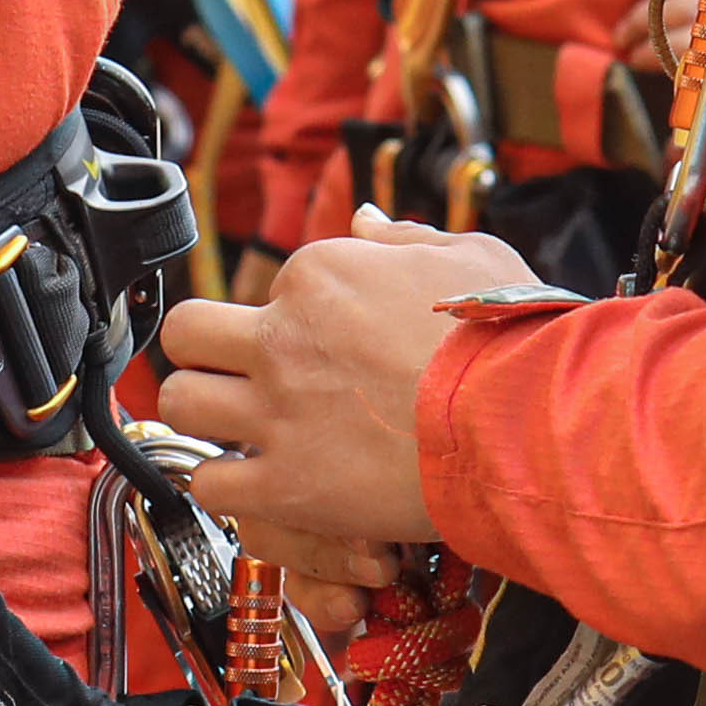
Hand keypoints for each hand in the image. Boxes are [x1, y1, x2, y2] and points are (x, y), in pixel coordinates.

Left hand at [155, 214, 551, 563]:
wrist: (524, 421)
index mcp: (321, 275)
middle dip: (204, 351)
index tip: (332, 343)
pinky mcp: (286, 484)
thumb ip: (402, 238)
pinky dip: (225, 485)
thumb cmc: (509, 336)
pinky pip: (210, 482)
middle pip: (187, 333)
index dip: (300, 315)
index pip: (275, 284)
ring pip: (182, 402)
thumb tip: (364, 220)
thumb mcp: (470, 256)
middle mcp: (284, 338)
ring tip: (238, 427)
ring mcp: (278, 412)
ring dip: (205, 414)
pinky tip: (255, 483)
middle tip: (237, 372)